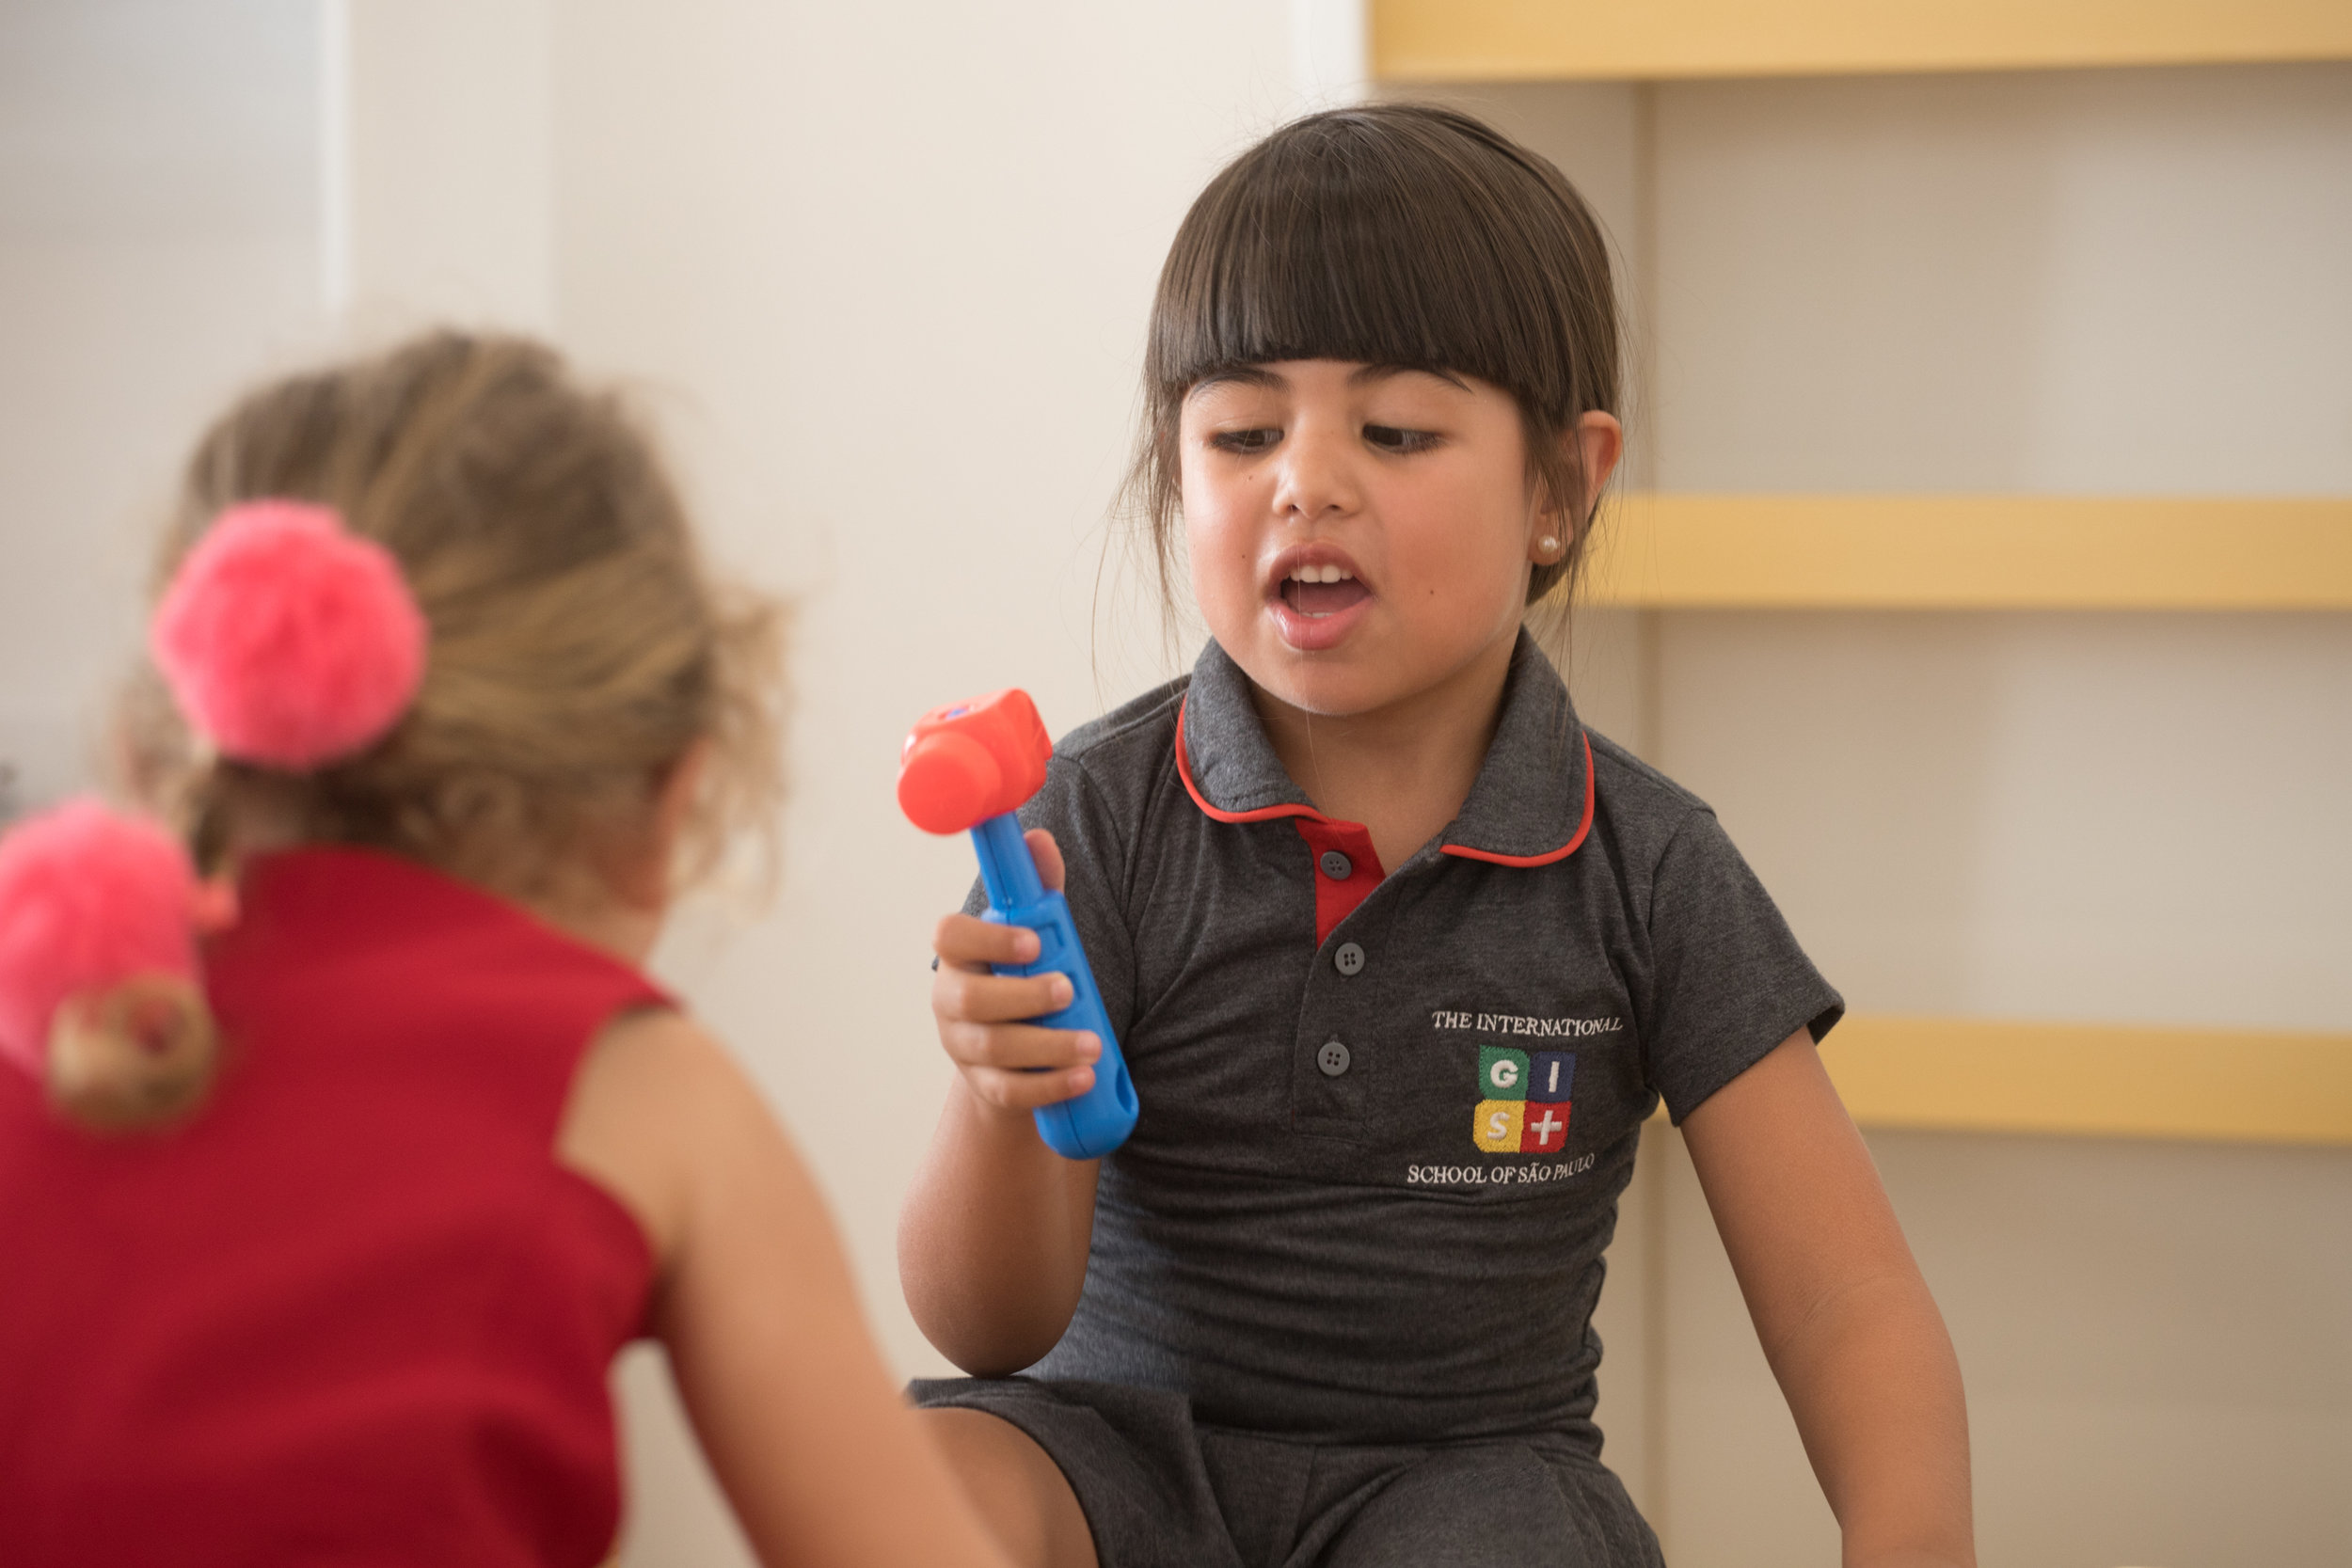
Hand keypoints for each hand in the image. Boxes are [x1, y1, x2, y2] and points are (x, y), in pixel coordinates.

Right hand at [930, 829, 1100, 1117]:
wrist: (1016, 1051)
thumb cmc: (1023, 977)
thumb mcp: (1033, 934)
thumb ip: (1038, 890)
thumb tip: (1039, 838)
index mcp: (960, 956)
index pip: (950, 936)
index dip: (988, 938)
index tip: (1034, 940)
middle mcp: (951, 1000)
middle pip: (971, 1000)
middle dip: (1023, 996)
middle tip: (1069, 991)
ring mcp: (963, 1046)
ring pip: (994, 1048)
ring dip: (1048, 1046)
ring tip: (1093, 1044)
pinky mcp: (984, 1085)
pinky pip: (1009, 1090)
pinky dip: (1049, 1085)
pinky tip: (1083, 1077)